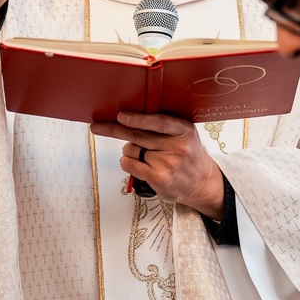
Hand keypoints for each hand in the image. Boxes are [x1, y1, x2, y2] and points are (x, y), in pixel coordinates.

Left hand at [90, 112, 224, 217]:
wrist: (202, 183)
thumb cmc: (188, 155)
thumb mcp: (184, 134)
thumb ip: (163, 126)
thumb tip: (129, 118)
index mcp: (184, 129)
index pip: (158, 122)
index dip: (138, 119)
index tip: (121, 116)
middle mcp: (177, 146)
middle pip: (137, 136)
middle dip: (114, 129)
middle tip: (97, 126)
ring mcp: (168, 163)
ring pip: (131, 150)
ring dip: (129, 150)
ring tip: (143, 155)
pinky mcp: (159, 178)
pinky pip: (130, 165)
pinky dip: (127, 162)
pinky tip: (137, 164)